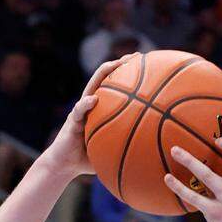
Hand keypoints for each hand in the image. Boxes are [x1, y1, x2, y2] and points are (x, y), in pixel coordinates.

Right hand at [42, 54, 135, 177]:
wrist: (65, 165)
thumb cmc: (90, 159)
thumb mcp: (113, 151)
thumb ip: (130, 148)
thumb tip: (155, 153)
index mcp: (102, 109)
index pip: (117, 86)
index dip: (130, 74)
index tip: (147, 65)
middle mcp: (92, 105)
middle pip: (106, 78)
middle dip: (120, 64)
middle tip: (136, 56)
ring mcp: (81, 110)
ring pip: (91, 86)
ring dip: (102, 74)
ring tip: (114, 64)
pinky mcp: (71, 121)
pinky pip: (78, 110)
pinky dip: (85, 104)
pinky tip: (93, 100)